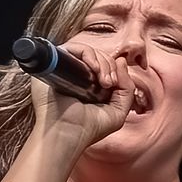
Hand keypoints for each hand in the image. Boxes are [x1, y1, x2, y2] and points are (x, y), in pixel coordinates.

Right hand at [28, 38, 144, 155]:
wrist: (66, 134)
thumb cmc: (89, 128)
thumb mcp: (118, 112)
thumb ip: (127, 88)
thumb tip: (121, 61)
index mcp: (91, 85)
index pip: (105, 65)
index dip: (114, 69)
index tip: (115, 85)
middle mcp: (78, 75)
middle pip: (98, 56)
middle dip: (109, 66)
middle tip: (109, 84)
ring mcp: (66, 69)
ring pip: (88, 51)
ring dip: (102, 62)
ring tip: (103, 81)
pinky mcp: (54, 63)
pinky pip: (73, 48)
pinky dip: (87, 53)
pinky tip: (93, 69)